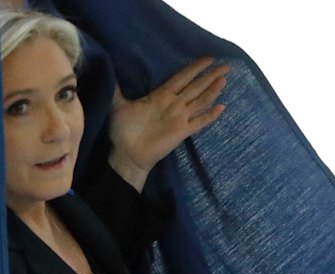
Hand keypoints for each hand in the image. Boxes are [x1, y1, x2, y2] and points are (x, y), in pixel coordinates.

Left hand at [108, 57, 229, 191]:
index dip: (194, 67)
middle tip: (226, 64)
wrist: (126, 154)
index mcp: (161, 95)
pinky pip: (199, 122)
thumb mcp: (118, 105)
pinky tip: (221, 107)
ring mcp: (179, 118)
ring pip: (200, 100)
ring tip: (224, 79)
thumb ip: (117, 89)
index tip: (207, 58)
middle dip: (210, 75)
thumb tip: (107, 71)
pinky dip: (209, 115)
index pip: (182, 77)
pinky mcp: (181, 132)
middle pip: (196, 86)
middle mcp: (173, 104)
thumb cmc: (122, 131)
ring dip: (212, 90)